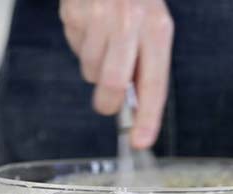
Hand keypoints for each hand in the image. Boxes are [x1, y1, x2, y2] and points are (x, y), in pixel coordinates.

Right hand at [60, 0, 173, 147]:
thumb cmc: (135, 1)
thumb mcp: (153, 27)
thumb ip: (147, 66)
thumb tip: (138, 108)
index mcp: (157, 29)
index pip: (154, 84)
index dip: (147, 117)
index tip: (140, 141)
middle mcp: (130, 22)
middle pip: (112, 82)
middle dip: (107, 102)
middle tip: (107, 103)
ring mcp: (100, 17)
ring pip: (90, 69)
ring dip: (94, 67)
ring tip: (104, 43)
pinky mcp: (74, 12)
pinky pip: (74, 47)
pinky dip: (81, 44)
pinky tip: (91, 27)